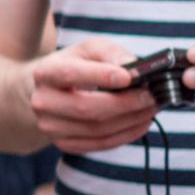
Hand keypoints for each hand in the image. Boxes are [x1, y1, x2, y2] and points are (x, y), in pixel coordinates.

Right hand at [26, 38, 156, 153]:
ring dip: (131, 120)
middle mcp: (42, 102)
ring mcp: (51, 127)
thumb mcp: (89, 50)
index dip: (100, 76)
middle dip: (124, 103)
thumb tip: (134, 68)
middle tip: (151, 97)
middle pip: (86, 108)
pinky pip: (101, 144)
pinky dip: (126, 134)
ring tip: (151, 108)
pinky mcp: (64, 144)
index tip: (130, 77)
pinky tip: (141, 122)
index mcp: (45, 72)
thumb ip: (111, 53)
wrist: (50, 92)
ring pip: (97, 129)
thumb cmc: (75, 66)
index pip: (70, 74)